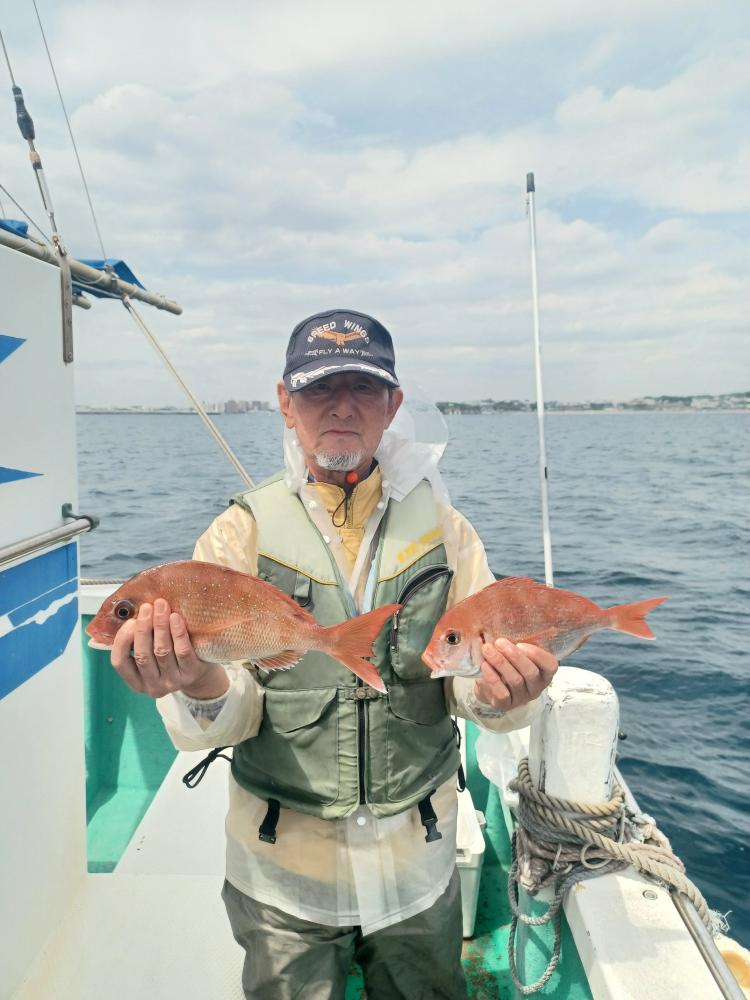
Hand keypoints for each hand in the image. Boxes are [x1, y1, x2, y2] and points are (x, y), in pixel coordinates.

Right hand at [110, 598, 228, 698]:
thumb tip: (131, 615)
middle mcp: (153, 686)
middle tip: (146, 607)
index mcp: (136, 682)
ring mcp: (173, 682)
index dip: (122, 640)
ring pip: (162, 651)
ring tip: (161, 606)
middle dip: (143, 628)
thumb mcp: (151, 657)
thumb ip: (139, 642)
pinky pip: (182, 651)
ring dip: (160, 626)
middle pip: (143, 655)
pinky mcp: (191, 673)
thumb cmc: (170, 659)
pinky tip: (175, 617)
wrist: (201, 675)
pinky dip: (177, 632)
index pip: (119, 662)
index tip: (130, 621)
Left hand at [473, 637, 556, 711]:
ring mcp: (521, 698)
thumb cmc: (507, 664)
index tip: (520, 643)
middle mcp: (536, 687)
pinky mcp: (505, 705)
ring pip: (515, 681)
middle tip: (499, 642)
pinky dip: (493, 678)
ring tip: (487, 649)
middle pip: (530, 673)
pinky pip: (502, 693)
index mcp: (543, 673)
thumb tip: (501, 623)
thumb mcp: (515, 653)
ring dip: (500, 663)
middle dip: (514, 656)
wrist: (490, 686)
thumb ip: (516, 643)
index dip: (538, 655)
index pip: (551, 666)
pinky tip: (485, 666)